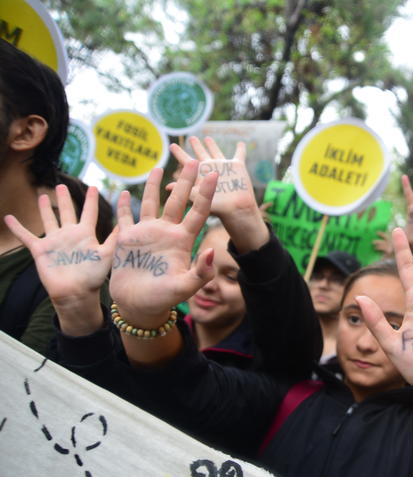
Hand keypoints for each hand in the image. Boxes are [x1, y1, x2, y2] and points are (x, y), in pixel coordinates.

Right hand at [5, 185, 117, 333]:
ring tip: (42, 195)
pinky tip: (8, 218)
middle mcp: (70, 235)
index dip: (91, 200)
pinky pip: (26, 236)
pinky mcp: (41, 250)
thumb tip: (125, 222)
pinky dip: (17, 228)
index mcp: (86, 234)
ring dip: (45, 208)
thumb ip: (114, 238)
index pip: (89, 212)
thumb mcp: (107, 254)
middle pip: (66, 211)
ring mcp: (55, 241)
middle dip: (64, 199)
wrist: (76, 293)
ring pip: (48, 220)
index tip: (94, 187)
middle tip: (62, 185)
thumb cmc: (94, 276)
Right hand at [110, 162, 216, 326]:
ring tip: (159, 166)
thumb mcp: (185, 287)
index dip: (206, 193)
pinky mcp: (128, 239)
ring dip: (154, 185)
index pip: (199, 212)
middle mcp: (167, 232)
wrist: (139, 306)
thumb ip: (200, 272)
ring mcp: (147, 234)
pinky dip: (123, 205)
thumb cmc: (164, 299)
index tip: (215, 174)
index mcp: (183, 240)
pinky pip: (125, 217)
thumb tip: (211, 252)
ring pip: (152, 203)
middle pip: (178, 200)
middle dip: (185, 180)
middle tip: (193, 160)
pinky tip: (123, 192)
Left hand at [171, 136, 267, 251]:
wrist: (237, 209)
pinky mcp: (238, 167)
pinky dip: (241, 149)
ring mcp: (224, 167)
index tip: (172, 145)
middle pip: (201, 154)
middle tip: (191, 138)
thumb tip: (167, 187)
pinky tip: (240, 143)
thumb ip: (185, 189)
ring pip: (217, 152)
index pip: (186, 161)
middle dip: (196, 146)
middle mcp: (211, 168)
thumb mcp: (198, 197)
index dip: (179, 153)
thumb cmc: (217, 206)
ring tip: (207, 138)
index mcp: (200, 174)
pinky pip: (240, 155)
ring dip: (212, 145)